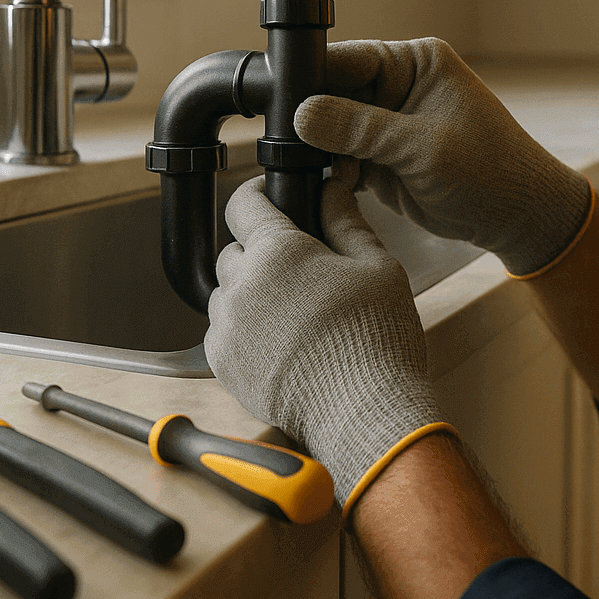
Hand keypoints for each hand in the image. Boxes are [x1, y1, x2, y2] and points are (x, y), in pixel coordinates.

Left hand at [207, 159, 448, 509]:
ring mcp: (227, 326)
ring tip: (295, 315)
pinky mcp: (221, 363)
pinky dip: (244, 331)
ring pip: (227, 293)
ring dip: (251, 294)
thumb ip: (345, 220)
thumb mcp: (376, 267)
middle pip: (234, 250)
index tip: (266, 196)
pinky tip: (283, 343)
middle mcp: (242, 284)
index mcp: (278, 250)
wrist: (362, 412)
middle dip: (261, 253)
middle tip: (300, 272)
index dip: (255, 194)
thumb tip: (332, 186)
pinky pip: (223, 332)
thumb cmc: (376, 340)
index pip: (243, 204)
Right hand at [294, 38, 591, 275]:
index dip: (311, 78)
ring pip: (333, 129)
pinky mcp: (384, 158)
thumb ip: (361, 129)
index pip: (347, 58)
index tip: (280, 101)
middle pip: (333, 93)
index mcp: (415, 62)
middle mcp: (399, 86)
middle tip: (295, 145)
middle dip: (314, 121)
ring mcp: (389, 124)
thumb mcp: (421, 147)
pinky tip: (337, 185)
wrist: (516, 217)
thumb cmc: (489, 171)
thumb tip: (302, 114)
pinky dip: (336, 172)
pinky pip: (344, 158)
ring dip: (324, 151)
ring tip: (321, 169)